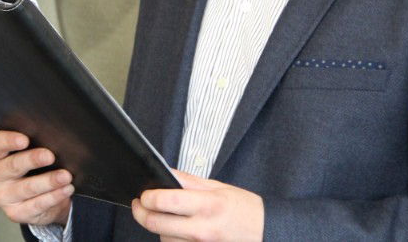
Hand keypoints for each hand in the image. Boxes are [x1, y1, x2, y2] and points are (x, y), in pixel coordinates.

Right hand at [0, 130, 73, 226]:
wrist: (35, 196)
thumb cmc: (31, 167)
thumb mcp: (27, 152)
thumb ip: (33, 142)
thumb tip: (53, 136)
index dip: (9, 140)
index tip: (25, 139)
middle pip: (12, 166)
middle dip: (32, 160)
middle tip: (50, 156)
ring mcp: (3, 197)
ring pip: (28, 187)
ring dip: (49, 181)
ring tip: (65, 176)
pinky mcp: (15, 213)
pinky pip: (37, 204)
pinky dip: (54, 196)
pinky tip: (66, 189)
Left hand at [130, 169, 263, 241]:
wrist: (267, 234)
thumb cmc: (245, 210)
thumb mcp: (219, 188)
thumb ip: (189, 182)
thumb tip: (165, 172)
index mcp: (208, 205)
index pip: (165, 201)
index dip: (147, 198)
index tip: (143, 194)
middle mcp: (202, 229)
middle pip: (156, 224)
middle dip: (141, 213)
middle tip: (139, 205)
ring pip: (163, 239)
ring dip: (158, 228)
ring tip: (164, 217)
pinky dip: (171, 239)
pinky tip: (177, 231)